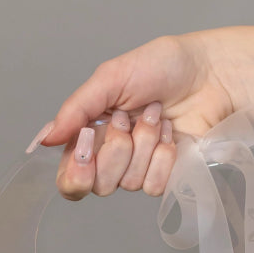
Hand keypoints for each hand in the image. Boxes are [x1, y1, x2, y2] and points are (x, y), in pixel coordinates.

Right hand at [27, 32, 240, 200]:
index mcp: (90, 135)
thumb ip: (75, 109)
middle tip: (126, 118)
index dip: (75, 173)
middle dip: (116, 149)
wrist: (208, 73)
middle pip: (99, 185)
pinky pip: (155, 185)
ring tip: (156, 116)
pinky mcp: (168, 177)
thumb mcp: (110, 78)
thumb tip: (45, 141)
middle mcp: (112, 158)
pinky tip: (171, 133)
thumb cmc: (161, 67)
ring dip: (144, 144)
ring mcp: (141, 170)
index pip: (69, 179)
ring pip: (129, 183)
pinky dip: (163, 157)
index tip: (86, 148)